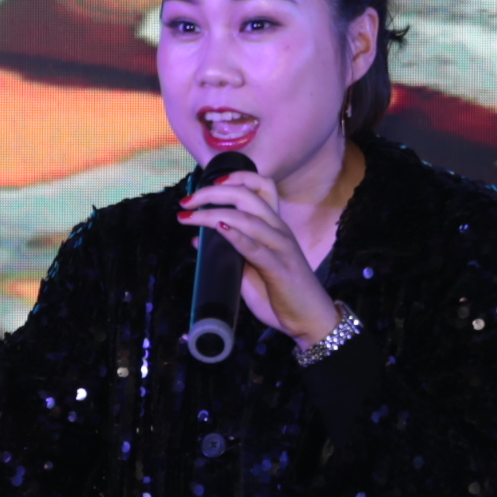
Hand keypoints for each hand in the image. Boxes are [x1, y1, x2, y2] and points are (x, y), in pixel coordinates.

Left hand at [176, 172, 338, 343]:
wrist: (309, 319)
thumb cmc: (281, 293)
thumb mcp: (250, 269)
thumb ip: (229, 252)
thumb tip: (196, 240)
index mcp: (274, 227)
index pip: (263, 186)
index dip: (238, 177)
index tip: (210, 182)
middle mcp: (279, 231)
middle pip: (248, 195)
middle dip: (213, 193)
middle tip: (186, 202)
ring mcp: (281, 248)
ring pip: (248, 218)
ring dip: (213, 214)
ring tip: (189, 217)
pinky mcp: (279, 269)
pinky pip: (255, 248)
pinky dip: (236, 236)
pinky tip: (219, 229)